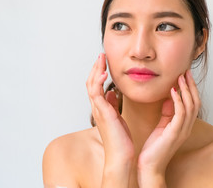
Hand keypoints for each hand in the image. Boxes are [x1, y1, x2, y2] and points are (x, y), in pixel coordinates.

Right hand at [86, 53, 133, 186]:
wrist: (121, 156)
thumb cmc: (121, 140)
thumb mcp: (117, 118)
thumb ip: (113, 105)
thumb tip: (112, 93)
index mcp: (101, 108)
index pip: (96, 86)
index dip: (98, 73)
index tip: (104, 61)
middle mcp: (97, 108)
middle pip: (91, 82)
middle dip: (95, 68)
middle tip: (101, 55)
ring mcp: (98, 110)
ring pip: (91, 85)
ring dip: (95, 70)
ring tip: (101, 58)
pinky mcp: (103, 113)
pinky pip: (96, 94)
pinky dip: (98, 82)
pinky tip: (103, 73)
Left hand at [137, 70, 200, 185]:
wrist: (149, 166)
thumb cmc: (154, 148)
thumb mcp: (162, 126)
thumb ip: (167, 113)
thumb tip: (169, 97)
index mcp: (183, 126)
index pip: (192, 103)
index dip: (190, 89)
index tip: (184, 75)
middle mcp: (186, 127)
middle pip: (195, 102)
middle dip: (191, 85)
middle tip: (186, 71)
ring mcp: (182, 130)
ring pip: (190, 105)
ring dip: (186, 89)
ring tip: (181, 77)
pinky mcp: (174, 133)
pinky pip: (180, 113)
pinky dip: (178, 100)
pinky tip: (173, 90)